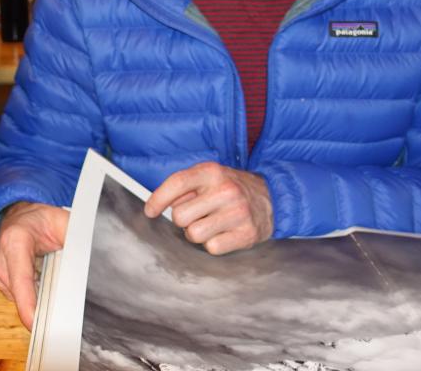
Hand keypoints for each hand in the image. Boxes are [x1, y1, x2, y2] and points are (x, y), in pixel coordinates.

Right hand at [0, 201, 67, 329]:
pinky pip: (17, 296)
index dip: (27, 304)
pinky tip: (40, 279)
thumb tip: (92, 255)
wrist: (21, 216)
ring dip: (37, 295)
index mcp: (15, 241)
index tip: (35, 323)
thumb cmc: (43, 219)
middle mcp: (1, 258)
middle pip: (20, 294)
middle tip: (62, 305)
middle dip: (40, 303)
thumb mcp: (63, 221)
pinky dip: (31, 294)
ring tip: (49, 276)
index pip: (20, 279)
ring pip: (19, 298)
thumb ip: (76, 237)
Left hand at [144, 162, 272, 253]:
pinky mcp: (247, 233)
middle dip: (183, 220)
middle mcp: (226, 190)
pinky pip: (212, 248)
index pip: (177, 183)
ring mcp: (238, 212)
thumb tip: (156, 206)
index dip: (158, 199)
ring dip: (197, 233)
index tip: (150, 211)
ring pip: (194, 235)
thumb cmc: (229, 189)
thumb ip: (184, 187)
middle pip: (180, 216)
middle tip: (197, 215)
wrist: (271, 198)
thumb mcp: (208, 177)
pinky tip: (223, 233)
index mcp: (212, 172)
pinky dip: (214, 244)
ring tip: (210, 224)